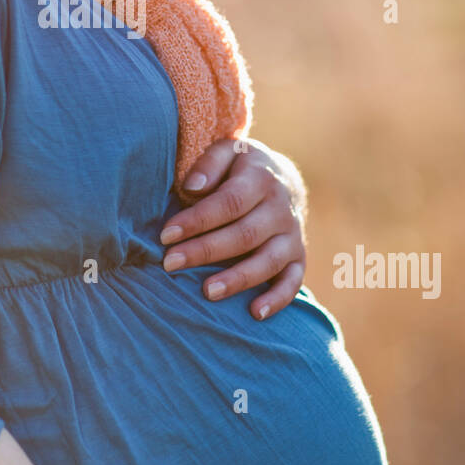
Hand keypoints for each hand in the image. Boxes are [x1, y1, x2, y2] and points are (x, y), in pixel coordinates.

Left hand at [160, 137, 307, 318]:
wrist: (282, 179)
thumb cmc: (239, 168)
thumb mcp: (226, 152)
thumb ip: (209, 164)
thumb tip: (191, 187)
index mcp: (261, 179)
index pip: (229, 202)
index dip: (197, 220)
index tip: (166, 235)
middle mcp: (281, 208)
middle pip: (245, 234)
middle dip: (205, 251)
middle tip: (170, 264)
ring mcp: (292, 235)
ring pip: (269, 261)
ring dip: (238, 278)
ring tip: (207, 292)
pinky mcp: (298, 257)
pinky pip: (293, 281)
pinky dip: (277, 299)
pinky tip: (254, 313)